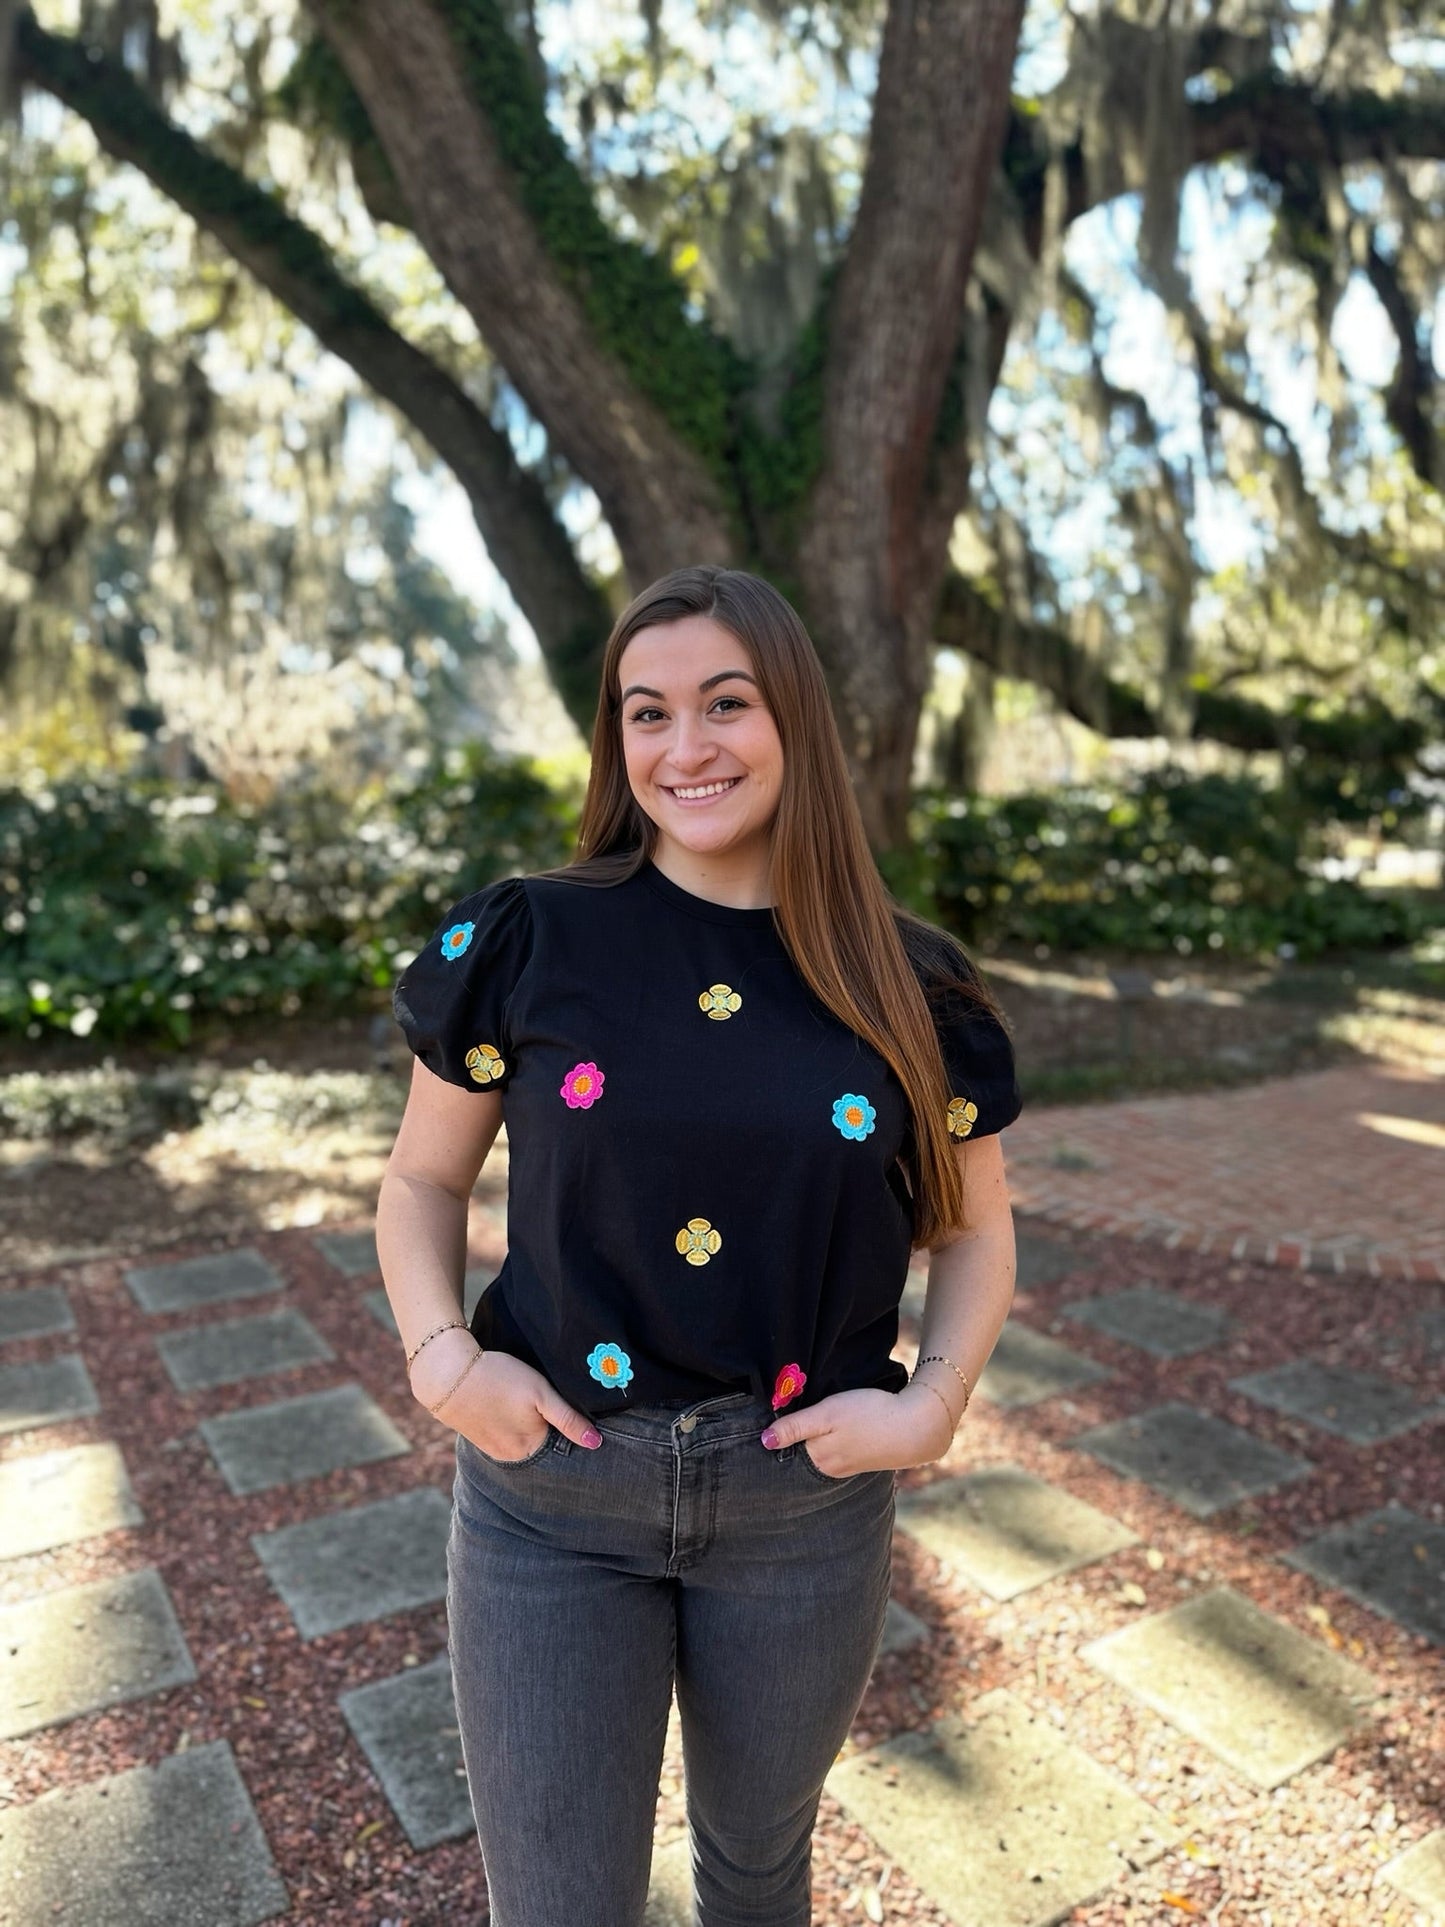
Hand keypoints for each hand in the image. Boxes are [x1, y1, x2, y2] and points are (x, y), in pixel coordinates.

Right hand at [410, 1337, 601, 1455]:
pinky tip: (507, 1407)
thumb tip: (596, 1444)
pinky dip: (508, 1424)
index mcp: (530, 1449)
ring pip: (521, 1439)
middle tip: (544, 1402)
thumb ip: (568, 1420)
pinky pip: (502, 1434)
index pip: (560, 1444)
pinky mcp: (478, 1436)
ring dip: (527, 1426)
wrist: (448, 1374)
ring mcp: (492, 1448)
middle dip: (548, 1429)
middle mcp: (511, 1456)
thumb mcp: (541, 1394)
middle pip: (541, 1444)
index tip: (566, 1408)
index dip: (568, 1427)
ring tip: (524, 1403)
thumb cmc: (499, 1379)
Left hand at [759, 1383, 954, 1477]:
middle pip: (802, 1450)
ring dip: (816, 1436)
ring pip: (820, 1449)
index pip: (787, 1447)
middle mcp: (830, 1468)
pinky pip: (838, 1449)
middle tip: (796, 1408)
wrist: (917, 1425)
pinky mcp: (862, 1457)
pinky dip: (834, 1438)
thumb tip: (764, 1441)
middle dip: (797, 1435)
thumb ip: (796, 1427)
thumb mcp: (827, 1414)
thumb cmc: (870, 1415)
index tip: (779, 1410)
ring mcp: (847, 1465)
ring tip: (818, 1416)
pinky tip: (840, 1427)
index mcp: (817, 1459)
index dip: (782, 1428)